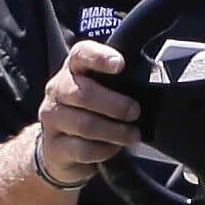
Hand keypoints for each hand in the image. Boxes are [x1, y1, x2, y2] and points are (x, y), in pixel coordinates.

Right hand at [31, 42, 140, 182]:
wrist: (60, 148)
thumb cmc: (89, 112)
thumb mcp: (101, 89)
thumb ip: (118, 82)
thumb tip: (152, 83)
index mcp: (72, 69)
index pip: (80, 54)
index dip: (99, 57)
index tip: (120, 64)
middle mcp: (57, 90)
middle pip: (83, 94)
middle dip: (115, 105)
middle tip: (135, 111)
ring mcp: (52, 119)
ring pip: (84, 124)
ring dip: (114, 131)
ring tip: (132, 135)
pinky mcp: (54, 147)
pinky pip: (82, 149)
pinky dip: (104, 150)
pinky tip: (114, 148)